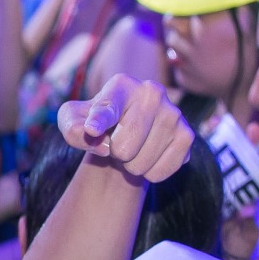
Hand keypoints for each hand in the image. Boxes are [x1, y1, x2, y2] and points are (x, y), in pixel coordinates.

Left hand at [57, 75, 194, 181]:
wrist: (126, 132)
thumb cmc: (96, 123)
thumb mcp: (73, 120)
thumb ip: (72, 125)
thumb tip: (92, 133)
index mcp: (121, 85)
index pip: (108, 108)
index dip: (99, 121)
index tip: (91, 130)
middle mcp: (152, 93)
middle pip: (123, 147)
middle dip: (113, 154)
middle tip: (115, 143)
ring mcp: (173, 114)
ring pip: (140, 163)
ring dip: (130, 165)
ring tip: (131, 148)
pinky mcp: (187, 135)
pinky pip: (159, 172)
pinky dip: (148, 174)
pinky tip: (147, 157)